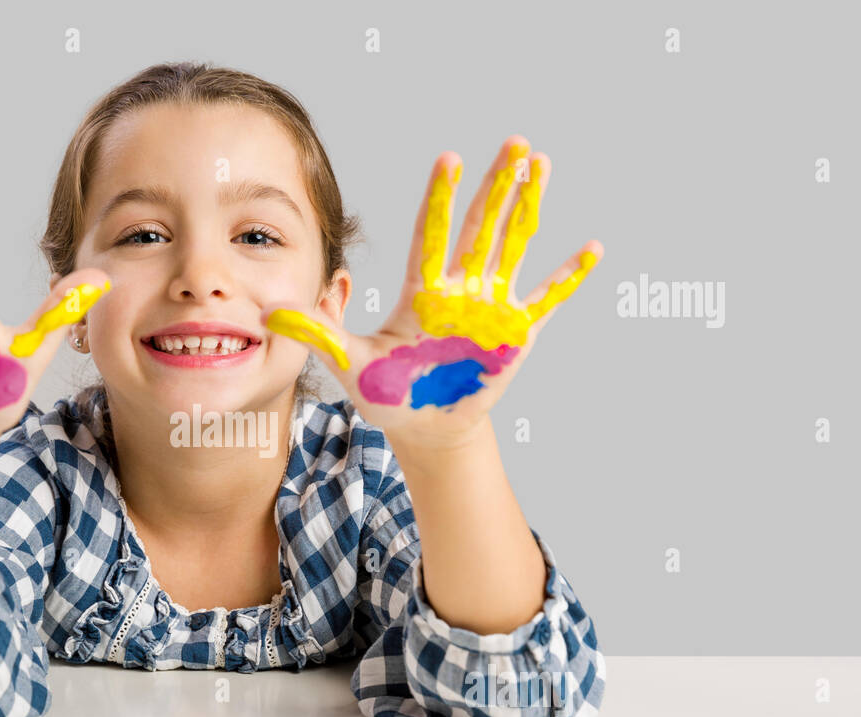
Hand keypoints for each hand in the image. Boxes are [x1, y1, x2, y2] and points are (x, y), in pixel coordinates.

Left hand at [263, 135, 601, 449]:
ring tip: (543, 164)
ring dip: (529, 207)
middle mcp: (459, 290)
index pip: (432, 234)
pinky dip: (569, 276)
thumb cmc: (388, 394)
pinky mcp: (517, 334)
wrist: (425, 429)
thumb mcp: (348, 363)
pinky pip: (547, 299)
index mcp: (422, 292)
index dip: (441, 199)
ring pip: (513, 247)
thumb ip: (317, 333)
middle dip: (496, 185)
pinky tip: (592, 247)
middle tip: (514, 142)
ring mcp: (491, 309)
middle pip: (480, 227)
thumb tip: (268, 313)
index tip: (449, 159)